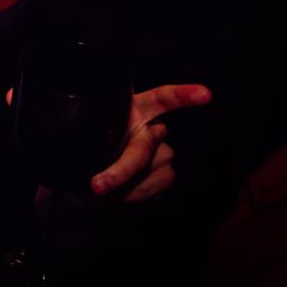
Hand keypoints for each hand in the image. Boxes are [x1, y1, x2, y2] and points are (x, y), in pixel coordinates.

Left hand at [90, 83, 211, 200]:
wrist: (91, 182)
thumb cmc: (87, 152)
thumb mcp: (83, 135)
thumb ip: (90, 135)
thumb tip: (81, 144)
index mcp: (132, 110)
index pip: (161, 98)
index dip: (182, 95)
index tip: (204, 94)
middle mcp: (151, 129)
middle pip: (145, 146)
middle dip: (121, 169)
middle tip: (98, 186)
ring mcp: (161, 151)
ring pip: (153, 167)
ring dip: (125, 183)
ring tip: (105, 186)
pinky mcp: (166, 173)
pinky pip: (160, 182)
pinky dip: (137, 192)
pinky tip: (124, 192)